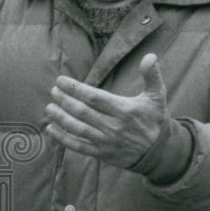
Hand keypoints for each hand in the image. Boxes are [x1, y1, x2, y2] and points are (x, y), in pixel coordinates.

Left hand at [45, 53, 170, 168]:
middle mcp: (113, 126)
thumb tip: (150, 56)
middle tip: (53, 91)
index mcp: (124, 110)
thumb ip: (152, 75)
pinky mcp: (102, 154)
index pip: (94, 97)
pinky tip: (50, 129)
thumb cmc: (155, 119)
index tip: (60, 80)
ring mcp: (106, 142)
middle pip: (82, 112)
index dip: (75, 89)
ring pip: (78, 128)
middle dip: (64, 100)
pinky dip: (62, 139)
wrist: (160, 152)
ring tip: (49, 108)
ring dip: (60, 118)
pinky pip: (78, 146)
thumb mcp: (157, 96)